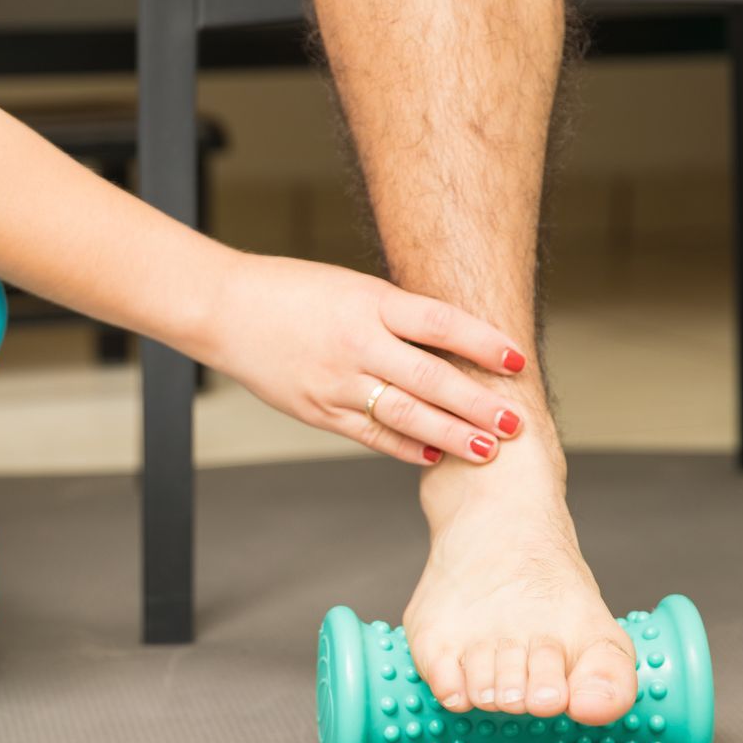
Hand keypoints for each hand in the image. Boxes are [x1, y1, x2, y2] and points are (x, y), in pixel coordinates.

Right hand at [194, 253, 528, 465]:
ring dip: (450, 435)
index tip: (518, 361)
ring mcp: (336, 382)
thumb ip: (398, 316)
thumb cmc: (293, 291)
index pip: (441, 324)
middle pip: (430, 379)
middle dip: (477, 405)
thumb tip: (456, 347)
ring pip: (405, 415)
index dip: (483, 343)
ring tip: (487, 449)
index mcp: (369, 302)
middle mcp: (356, 343)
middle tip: (515, 422)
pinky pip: (370, 434)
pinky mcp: (317, 410)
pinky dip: (405, 446)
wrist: (224, 310)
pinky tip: (433, 455)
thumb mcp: (352, 287)